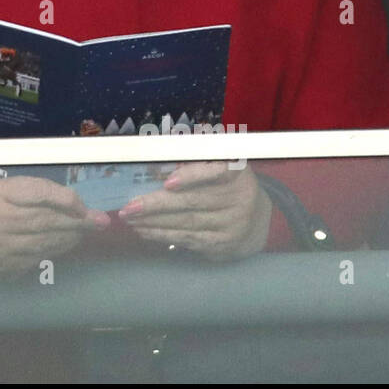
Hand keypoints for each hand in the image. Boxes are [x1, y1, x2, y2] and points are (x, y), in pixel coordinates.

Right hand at [0, 176, 110, 279]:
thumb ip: (24, 193)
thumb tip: (65, 201)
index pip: (38, 193)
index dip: (64, 198)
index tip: (81, 202)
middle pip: (47, 220)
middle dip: (78, 220)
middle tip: (100, 220)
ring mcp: (1, 250)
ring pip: (46, 243)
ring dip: (70, 237)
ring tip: (85, 231)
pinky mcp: (3, 269)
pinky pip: (37, 259)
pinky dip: (54, 251)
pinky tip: (63, 244)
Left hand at [119, 162, 272, 260]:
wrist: (258, 221)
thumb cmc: (228, 184)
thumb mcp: (221, 163)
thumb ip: (197, 155)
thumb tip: (162, 144)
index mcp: (237, 171)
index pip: (217, 171)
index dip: (192, 176)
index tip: (168, 182)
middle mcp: (238, 198)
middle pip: (193, 202)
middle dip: (156, 204)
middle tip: (130, 206)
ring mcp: (232, 225)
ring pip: (187, 223)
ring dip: (154, 222)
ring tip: (130, 218)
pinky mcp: (223, 245)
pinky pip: (188, 239)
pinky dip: (163, 235)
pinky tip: (145, 231)